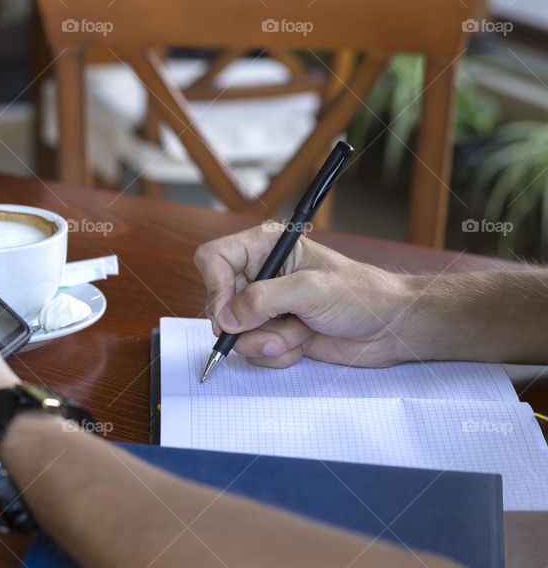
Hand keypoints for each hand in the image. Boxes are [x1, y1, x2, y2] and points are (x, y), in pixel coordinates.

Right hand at [193, 223, 416, 367]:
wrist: (390, 328)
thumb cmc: (361, 295)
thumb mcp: (311, 290)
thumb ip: (264, 300)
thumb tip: (227, 319)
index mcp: (264, 248)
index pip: (213, 259)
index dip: (214, 286)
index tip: (230, 314)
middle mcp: (259, 275)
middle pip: (218, 303)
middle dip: (247, 325)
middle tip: (279, 331)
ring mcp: (264, 306)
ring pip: (234, 333)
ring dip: (268, 342)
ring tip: (301, 334)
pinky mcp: (272, 332)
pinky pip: (252, 351)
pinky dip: (277, 354)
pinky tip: (304, 343)